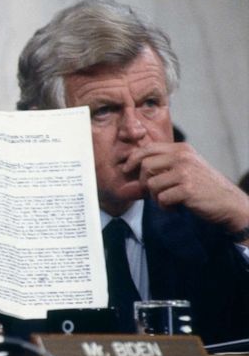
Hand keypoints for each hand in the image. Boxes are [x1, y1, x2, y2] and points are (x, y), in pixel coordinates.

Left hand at [123, 142, 248, 234]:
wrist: (229, 203)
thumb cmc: (203, 187)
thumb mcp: (185, 169)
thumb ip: (160, 169)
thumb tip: (125, 180)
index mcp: (182, 149)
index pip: (148, 148)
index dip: (133, 159)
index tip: (126, 170)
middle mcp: (183, 157)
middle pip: (145, 165)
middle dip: (143, 182)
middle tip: (152, 192)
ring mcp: (185, 172)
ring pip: (151, 184)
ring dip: (155, 197)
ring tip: (169, 200)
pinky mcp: (187, 189)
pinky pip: (161, 198)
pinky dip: (165, 206)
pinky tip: (175, 207)